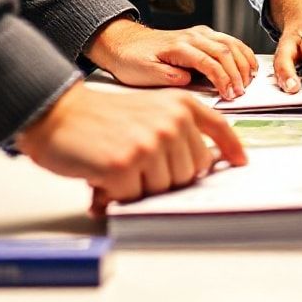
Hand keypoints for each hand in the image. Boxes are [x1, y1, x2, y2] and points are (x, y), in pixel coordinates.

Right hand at [16, 80, 246, 213]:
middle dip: (168, 176)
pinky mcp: (127, 165)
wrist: (60, 115)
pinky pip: (135, 197)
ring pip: (166, 187)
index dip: (231, 148)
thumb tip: (204, 163)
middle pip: (193, 170)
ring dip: (141, 186)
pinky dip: (118, 194)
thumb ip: (177, 131)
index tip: (240, 162)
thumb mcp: (150, 110)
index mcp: (180, 104)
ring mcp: (151, 143)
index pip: (219, 127)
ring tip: (121, 166)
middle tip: (140, 165)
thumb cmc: (102, 117)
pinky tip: (105, 175)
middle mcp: (171, 121)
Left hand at [86, 17, 257, 100]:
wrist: (124, 43)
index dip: (222, 79)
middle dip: (236, 73)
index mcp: (179, 46)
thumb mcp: (143, 74)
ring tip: (248, 81)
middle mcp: (192, 36)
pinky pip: (228, 40)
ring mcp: (199, 34)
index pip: (209, 62)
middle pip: (224, 51)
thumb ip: (167, 77)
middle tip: (241, 92)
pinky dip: (242, 51)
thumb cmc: (132, 60)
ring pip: (230, 43)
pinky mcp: (202, 35)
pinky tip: (248, 63)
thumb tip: (188, 80)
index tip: (229, 94)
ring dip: (242, 62)